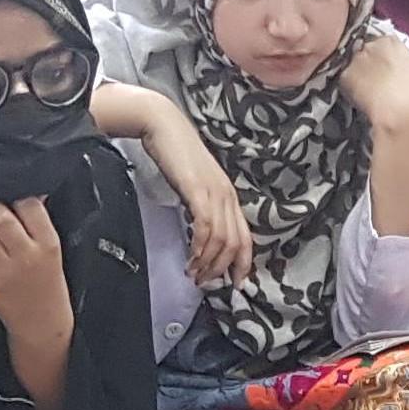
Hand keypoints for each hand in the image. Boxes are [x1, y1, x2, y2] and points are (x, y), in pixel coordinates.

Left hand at [0, 198, 71, 347]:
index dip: (18, 193)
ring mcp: (3, 270)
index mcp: (48, 245)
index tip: (13, 192)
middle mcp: (25, 256)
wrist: (43, 325)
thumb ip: (42, 225)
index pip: (29, 206)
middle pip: (1, 216)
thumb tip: (32, 194)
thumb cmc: (50, 286)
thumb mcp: (56, 252)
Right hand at [145, 105, 254, 284]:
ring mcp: (215, 192)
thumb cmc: (175, 155)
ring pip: (221, 239)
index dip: (244, 264)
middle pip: (235, 243)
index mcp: (229, 196)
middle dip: (222, 269)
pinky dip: (199, 247)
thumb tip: (198, 234)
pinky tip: (191, 257)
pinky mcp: (198, 189)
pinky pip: (205, 226)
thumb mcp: (194, 185)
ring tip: (193, 274)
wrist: (163, 125)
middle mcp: (228, 195)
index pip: (245, 237)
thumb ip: (201, 207)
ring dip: (208, 263)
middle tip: (205, 283)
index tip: (235, 284)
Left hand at [338, 29, 408, 139]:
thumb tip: (397, 68)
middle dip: (368, 63)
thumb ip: (402, 63)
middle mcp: (372, 45)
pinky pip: (345, 81)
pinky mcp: (344, 75)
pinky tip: (360, 100)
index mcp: (392, 42)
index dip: (382, 56)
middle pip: (365, 51)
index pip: (381, 42)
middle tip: (375, 81)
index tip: (384, 67)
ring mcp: (356, 59)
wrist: (400, 112)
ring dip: (358, 76)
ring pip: (353, 65)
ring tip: (367, 93)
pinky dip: (349, 90)